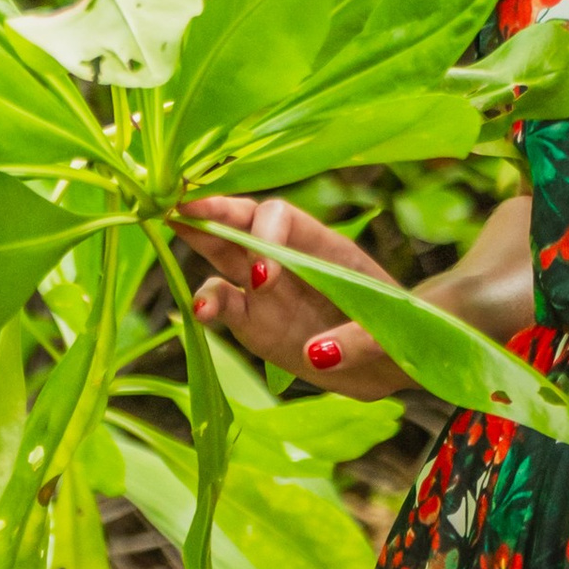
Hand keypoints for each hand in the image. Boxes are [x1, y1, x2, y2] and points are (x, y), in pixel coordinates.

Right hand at [180, 193, 398, 396]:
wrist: (390, 360)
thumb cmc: (397, 333)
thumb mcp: (392, 335)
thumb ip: (359, 342)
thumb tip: (319, 354)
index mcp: (322, 245)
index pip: (281, 217)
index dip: (264, 234)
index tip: (263, 276)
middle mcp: (287, 260)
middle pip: (242, 221)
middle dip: (212, 210)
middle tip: (181, 207)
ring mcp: (265, 291)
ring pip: (222, 254)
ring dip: (197, 238)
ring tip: (171, 227)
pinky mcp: (253, 324)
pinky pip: (222, 306)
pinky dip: (206, 306)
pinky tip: (199, 313)